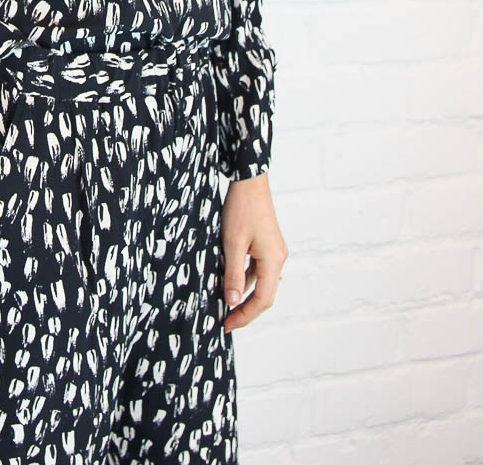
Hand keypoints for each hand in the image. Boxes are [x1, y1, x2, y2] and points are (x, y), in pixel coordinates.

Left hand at [220, 172, 287, 331]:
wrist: (249, 180)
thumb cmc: (241, 208)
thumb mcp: (232, 243)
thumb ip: (232, 274)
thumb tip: (231, 302)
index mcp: (273, 261)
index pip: (262, 300)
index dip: (244, 315)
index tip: (226, 324)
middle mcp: (278, 258)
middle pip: (265, 295)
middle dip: (246, 310)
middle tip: (226, 321)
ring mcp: (274, 251)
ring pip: (261, 283)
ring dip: (245, 295)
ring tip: (226, 305)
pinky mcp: (267, 244)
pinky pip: (257, 269)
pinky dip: (245, 279)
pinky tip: (230, 282)